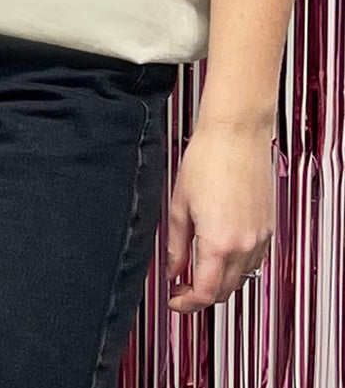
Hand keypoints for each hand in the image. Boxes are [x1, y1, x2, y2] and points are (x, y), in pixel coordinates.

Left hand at [167, 114, 275, 310]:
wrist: (236, 136)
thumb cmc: (206, 160)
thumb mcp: (178, 204)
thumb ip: (174, 244)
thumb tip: (171, 269)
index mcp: (219, 242)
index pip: (205, 292)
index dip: (186, 302)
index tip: (173, 300)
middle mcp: (245, 246)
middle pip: (224, 291)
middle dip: (201, 295)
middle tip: (180, 286)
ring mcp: (260, 239)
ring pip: (241, 278)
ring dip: (219, 281)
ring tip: (196, 269)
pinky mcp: (268, 230)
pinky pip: (254, 261)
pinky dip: (236, 266)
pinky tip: (218, 253)